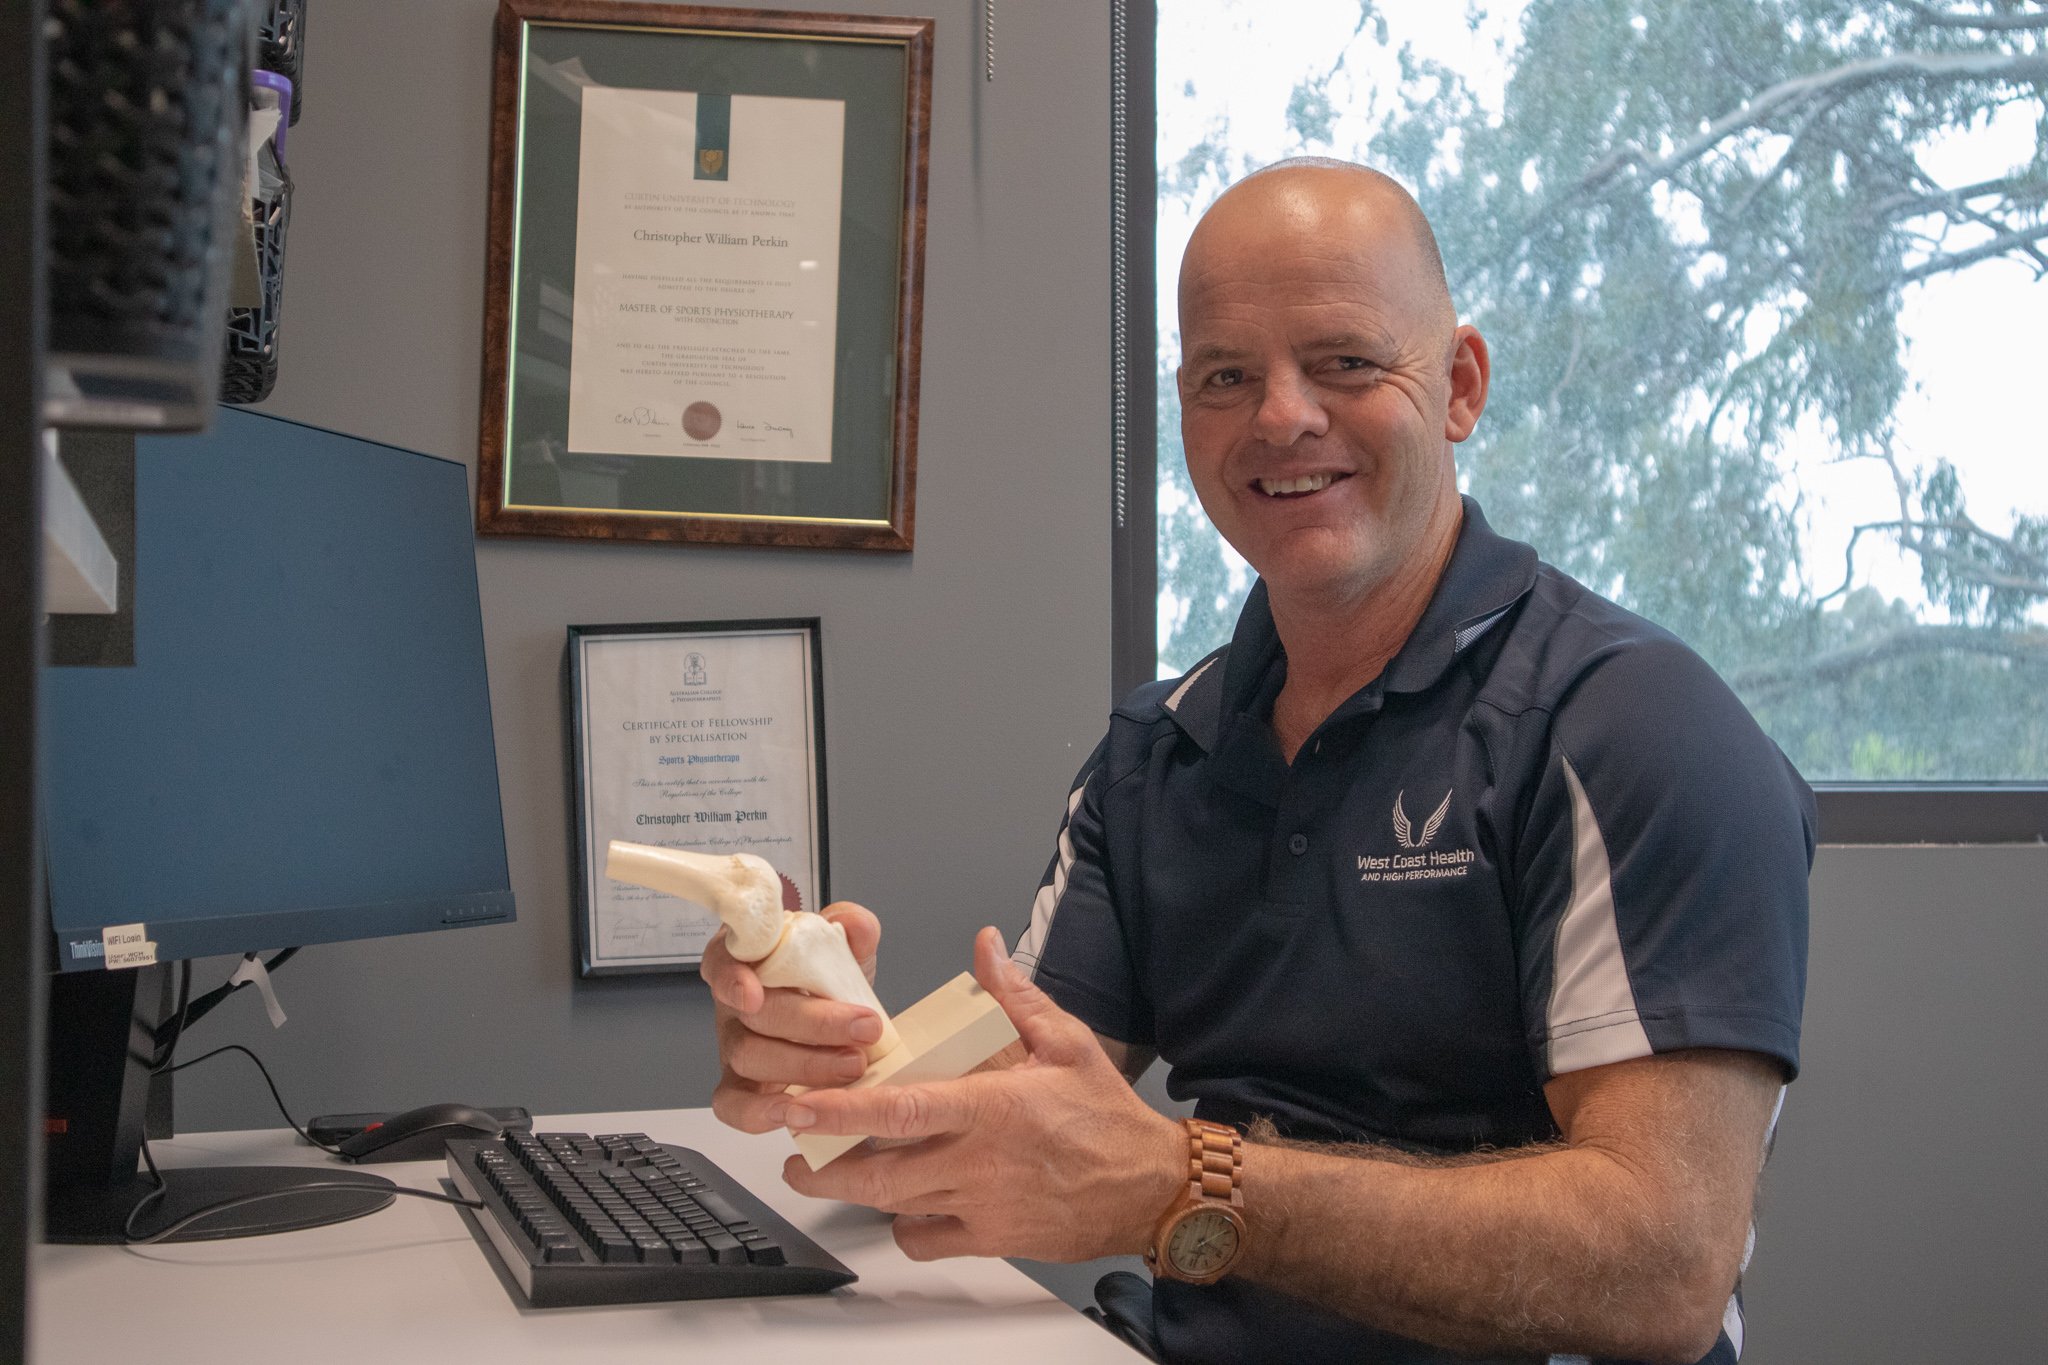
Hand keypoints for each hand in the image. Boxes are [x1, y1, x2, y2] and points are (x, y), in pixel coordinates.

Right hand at [700, 901, 883, 1132]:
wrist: (840, 1019)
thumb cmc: (827, 978)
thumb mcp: (846, 945)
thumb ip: (853, 926)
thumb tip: (854, 925)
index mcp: (747, 958)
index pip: (723, 961)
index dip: (734, 978)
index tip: (755, 991)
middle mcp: (733, 1003)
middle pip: (753, 1016)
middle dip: (812, 1024)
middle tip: (863, 1028)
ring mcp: (734, 1047)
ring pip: (749, 1059)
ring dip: (805, 1065)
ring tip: (853, 1065)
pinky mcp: (741, 1087)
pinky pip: (734, 1106)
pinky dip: (759, 1113)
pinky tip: (797, 1110)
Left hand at [778, 926, 1185, 1263]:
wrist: (1153, 1187)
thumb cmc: (1109, 1118)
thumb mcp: (1067, 1042)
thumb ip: (1015, 996)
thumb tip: (985, 947)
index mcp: (991, 1108)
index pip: (898, 1111)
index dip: (839, 1111)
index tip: (796, 1106)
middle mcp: (978, 1162)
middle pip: (877, 1176)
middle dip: (823, 1169)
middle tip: (796, 1154)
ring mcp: (982, 1206)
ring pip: (895, 1207)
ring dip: (857, 1192)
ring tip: (832, 1172)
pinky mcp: (991, 1237)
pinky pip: (927, 1240)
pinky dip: (904, 1227)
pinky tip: (901, 1206)